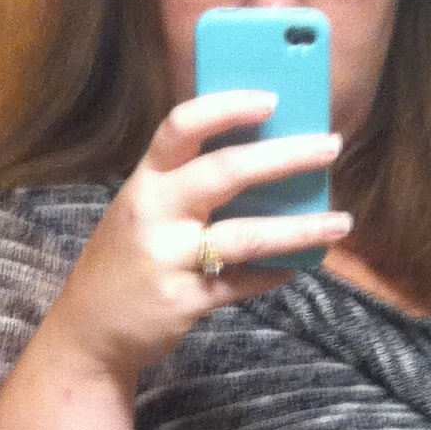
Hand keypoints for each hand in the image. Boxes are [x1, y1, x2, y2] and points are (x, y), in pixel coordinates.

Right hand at [43, 91, 350, 383]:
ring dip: (300, 229)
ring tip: (340, 223)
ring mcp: (169, 260)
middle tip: (331, 146)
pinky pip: (243, 284)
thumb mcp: (143, 211)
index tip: (272, 99)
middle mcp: (154, 214)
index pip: (182, 128)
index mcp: (145, 182)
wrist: (90, 331)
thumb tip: (265, 157)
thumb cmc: (127, 260)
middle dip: (285, 157)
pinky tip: (301, 265)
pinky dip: (276, 274)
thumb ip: (187, 186)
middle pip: (225, 173)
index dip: (227, 108)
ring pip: (246, 236)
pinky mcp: (185, 301)